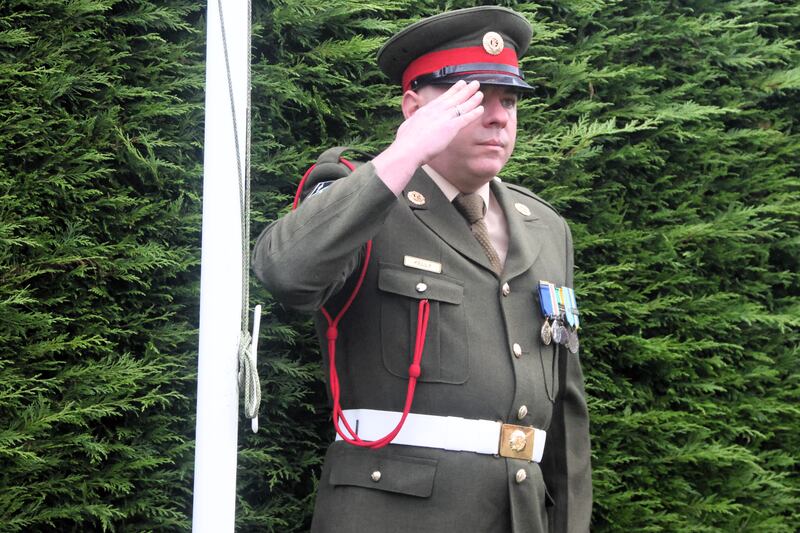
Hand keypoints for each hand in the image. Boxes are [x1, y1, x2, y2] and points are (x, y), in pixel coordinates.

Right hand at [373, 80, 483, 194]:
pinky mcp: (450, 128)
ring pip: (461, 105)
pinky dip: (474, 113)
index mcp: (426, 110)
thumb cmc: (405, 141)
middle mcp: (436, 111)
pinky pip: (465, 118)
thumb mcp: (407, 125)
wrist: (407, 149)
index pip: (442, 98)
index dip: (453, 91)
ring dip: (472, 99)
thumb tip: (412, 122)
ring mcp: (444, 118)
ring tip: (480, 93)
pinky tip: (481, 109)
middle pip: (454, 98)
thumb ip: (414, 122)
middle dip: (465, 90)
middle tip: (473, 83)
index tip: (460, 85)